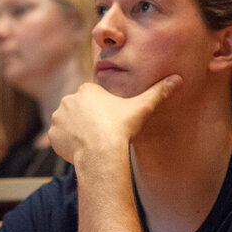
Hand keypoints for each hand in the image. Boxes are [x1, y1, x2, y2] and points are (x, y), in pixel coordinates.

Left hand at [49, 74, 181, 164]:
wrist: (101, 153)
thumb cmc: (122, 128)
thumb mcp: (142, 107)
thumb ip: (158, 92)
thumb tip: (178, 79)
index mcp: (87, 89)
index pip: (94, 99)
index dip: (103, 111)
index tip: (111, 122)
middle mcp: (68, 99)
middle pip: (80, 110)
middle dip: (89, 120)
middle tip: (103, 133)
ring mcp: (58, 117)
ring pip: (69, 123)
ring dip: (77, 131)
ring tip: (93, 142)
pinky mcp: (52, 134)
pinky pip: (60, 138)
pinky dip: (68, 143)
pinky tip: (83, 150)